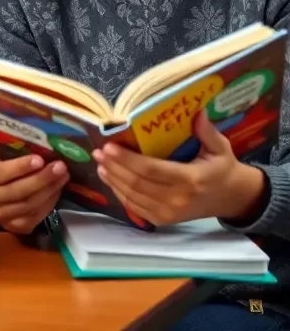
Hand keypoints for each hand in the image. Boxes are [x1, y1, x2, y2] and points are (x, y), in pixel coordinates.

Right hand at [0, 145, 69, 234]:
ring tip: (64, 176)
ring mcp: (0, 215)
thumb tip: (37, 136)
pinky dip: (49, 204)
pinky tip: (57, 190)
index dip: (21, 167)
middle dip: (42, 179)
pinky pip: (35, 217)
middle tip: (60, 167)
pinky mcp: (14, 226)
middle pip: (18, 191)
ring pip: (29, 205)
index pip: (1, 172)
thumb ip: (11, 145)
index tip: (40, 159)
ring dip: (50, 190)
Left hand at [95, 111, 267, 225]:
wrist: (232, 198)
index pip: (152, 170)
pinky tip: (110, 179)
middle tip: (98, 151)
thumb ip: (206, 131)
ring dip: (113, 179)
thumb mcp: (220, 147)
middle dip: (114, 166)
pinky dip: (120, 193)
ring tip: (100, 162)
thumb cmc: (223, 168)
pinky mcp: (164, 220)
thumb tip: (196, 110)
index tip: (109, 146)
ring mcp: (170, 213)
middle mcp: (178, 199)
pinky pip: (136, 208)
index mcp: (191, 179)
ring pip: (133, 196)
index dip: (127, 159)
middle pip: (137, 183)